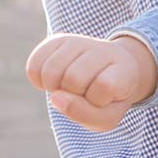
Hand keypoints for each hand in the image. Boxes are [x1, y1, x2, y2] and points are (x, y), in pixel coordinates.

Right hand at [25, 33, 157, 131]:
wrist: (107, 75)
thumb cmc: (107, 100)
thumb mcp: (105, 116)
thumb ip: (84, 114)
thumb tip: (55, 98)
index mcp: (123, 67)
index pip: (104, 85)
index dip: (98, 100)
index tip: (105, 98)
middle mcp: (102, 49)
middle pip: (74, 78)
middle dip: (74, 95)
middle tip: (83, 94)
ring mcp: (79, 42)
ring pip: (52, 71)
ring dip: (55, 88)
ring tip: (68, 88)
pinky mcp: (57, 41)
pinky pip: (34, 64)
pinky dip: (38, 80)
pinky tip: (53, 82)